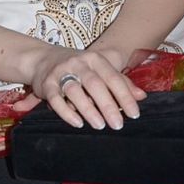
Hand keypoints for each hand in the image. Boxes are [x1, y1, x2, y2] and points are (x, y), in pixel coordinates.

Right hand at [15, 47, 145, 129]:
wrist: (41, 58)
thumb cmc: (78, 67)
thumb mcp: (99, 68)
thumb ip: (120, 81)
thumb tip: (141, 96)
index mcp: (95, 59)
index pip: (113, 77)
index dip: (125, 96)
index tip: (134, 114)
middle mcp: (78, 63)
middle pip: (95, 84)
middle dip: (108, 105)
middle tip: (118, 124)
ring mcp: (61, 72)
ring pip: (75, 91)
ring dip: (88, 109)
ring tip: (99, 125)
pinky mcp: (46, 84)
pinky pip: (56, 99)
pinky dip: (66, 112)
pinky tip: (77, 123)